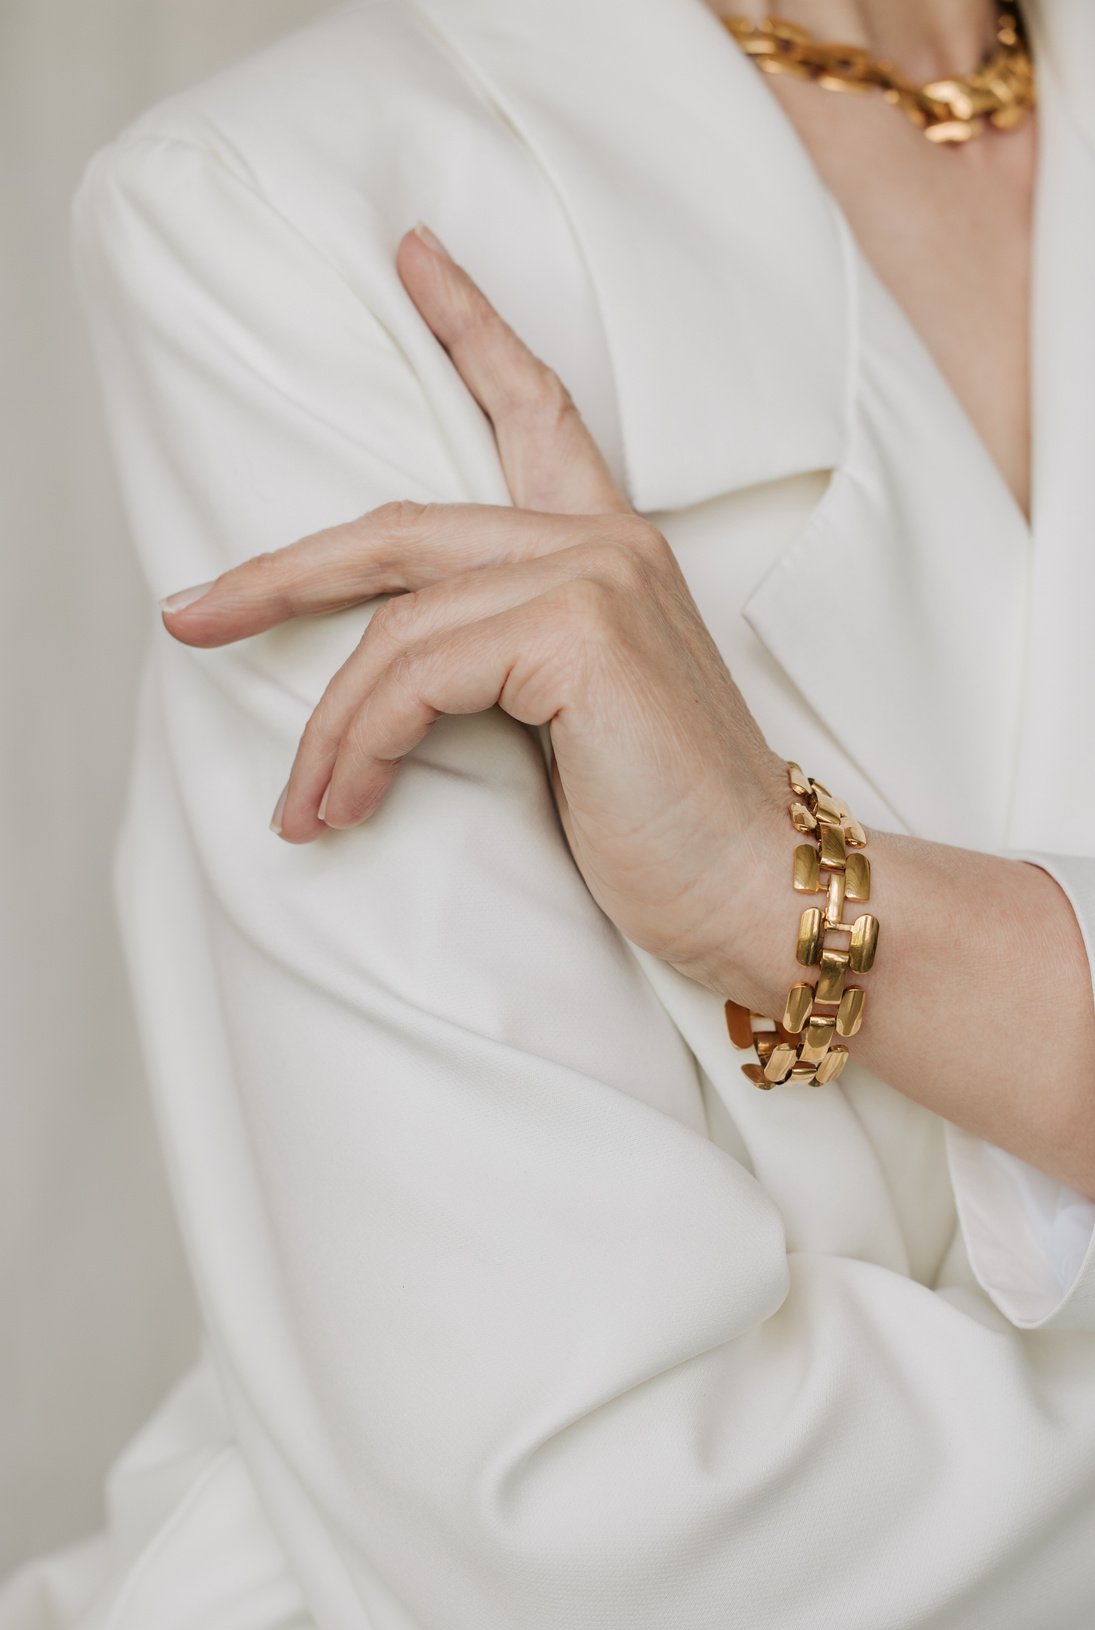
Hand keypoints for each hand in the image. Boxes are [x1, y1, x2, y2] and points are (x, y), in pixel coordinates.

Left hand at [160, 223, 786, 998]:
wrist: (757, 889)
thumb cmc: (664, 824)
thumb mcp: (569, 722)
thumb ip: (502, 659)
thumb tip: (382, 676)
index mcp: (611, 550)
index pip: (537, 413)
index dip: (472, 330)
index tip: (414, 256)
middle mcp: (607, 541)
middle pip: (399, 531)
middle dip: (279, 575)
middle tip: (190, 617)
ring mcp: (599, 576)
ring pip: (396, 626)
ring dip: (329, 729)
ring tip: (302, 809)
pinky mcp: (582, 631)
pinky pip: (417, 674)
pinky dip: (363, 745)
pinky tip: (346, 807)